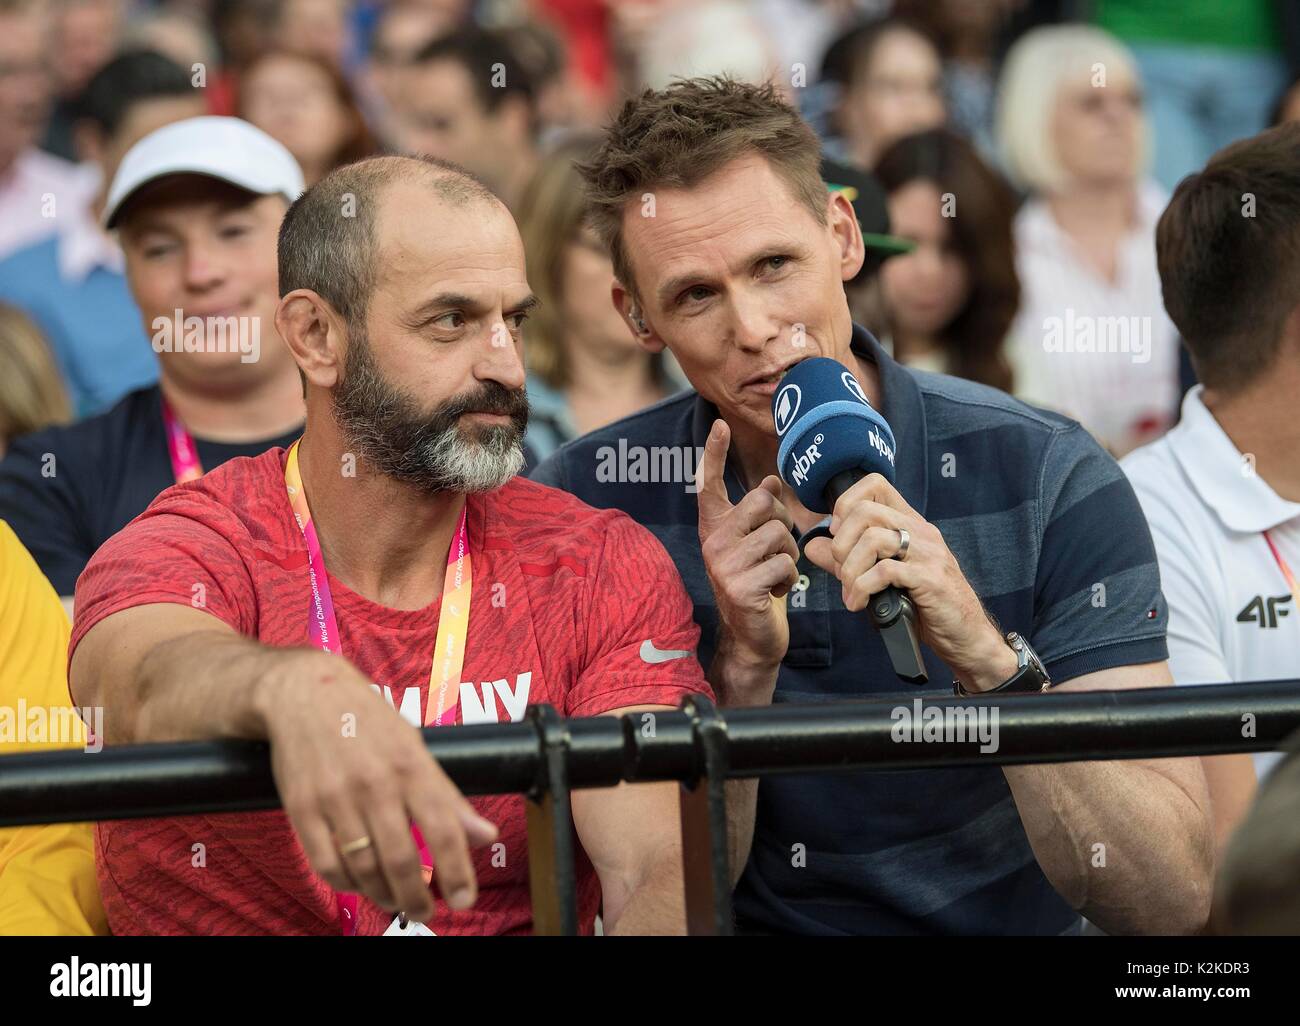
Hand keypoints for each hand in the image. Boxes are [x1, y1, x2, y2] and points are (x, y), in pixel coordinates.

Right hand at [261, 652, 497, 925]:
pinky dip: (347, 884)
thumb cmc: (367, 720)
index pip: (443, 829)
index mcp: (411, 764)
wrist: (303, 693)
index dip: (458, 871)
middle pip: (402, 859)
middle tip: (427, 910)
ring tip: (397, 899)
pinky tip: (360, 883)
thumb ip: (449, 796)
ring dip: (384, 895)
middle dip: (419, 896)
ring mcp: (335, 798)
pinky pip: (326, 863)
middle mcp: (374, 783)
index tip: (464, 899)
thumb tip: (485, 835)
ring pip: (364, 868)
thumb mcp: (415, 746)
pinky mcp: (301, 808)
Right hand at [695, 419, 799, 670]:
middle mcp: (712, 543)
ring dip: (789, 556)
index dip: (715, 453)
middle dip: (782, 523)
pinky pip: (784, 564)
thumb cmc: (759, 584)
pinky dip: (788, 579)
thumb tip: (772, 480)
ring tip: (774, 574)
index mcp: (715, 528)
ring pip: (779, 535)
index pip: (710, 484)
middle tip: (775, 549)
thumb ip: (761, 514)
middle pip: (763, 502)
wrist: (751, 636)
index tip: (720, 425)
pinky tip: (773, 592)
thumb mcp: (758, 545)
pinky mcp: (739, 588)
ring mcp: (722, 565)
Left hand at [803, 473, 1016, 691]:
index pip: (875, 484)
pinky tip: (859, 604)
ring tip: (850, 592)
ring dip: (850, 570)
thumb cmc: (924, 604)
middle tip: (841, 571)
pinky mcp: (930, 579)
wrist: (966, 635)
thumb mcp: (881, 577)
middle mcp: (920, 532)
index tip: (838, 534)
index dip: (846, 503)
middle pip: (865, 511)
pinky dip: (862, 588)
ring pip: (872, 540)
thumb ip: (846, 560)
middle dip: (841, 543)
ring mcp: (928, 554)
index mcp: (909, 524)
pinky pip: (884, 572)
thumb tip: (812, 545)